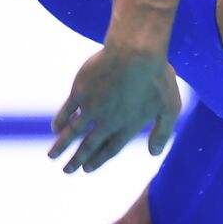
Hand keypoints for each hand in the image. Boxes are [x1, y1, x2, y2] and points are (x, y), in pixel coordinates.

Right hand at [49, 44, 182, 172]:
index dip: (98, 160)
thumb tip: (155, 154)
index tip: (87, 169)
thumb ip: (163, 132)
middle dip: (76, 160)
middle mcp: (107, 121)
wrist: (136, 52)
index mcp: (128, 126)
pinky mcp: (80, 91)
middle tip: (67, 171)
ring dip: (61, 146)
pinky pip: (66, 111)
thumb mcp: (171, 107)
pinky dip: (60, 121)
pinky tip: (55, 129)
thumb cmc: (157, 77)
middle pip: (88, 146)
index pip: (110, 149)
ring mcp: (92, 107)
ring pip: (72, 132)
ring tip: (52, 156)